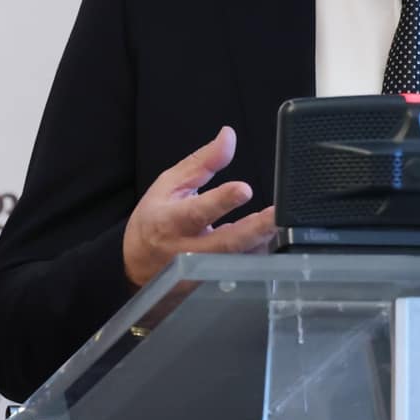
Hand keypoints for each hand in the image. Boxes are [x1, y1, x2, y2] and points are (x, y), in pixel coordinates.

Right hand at [122, 126, 278, 285]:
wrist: (137, 266)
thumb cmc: (154, 219)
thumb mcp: (170, 184)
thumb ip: (202, 162)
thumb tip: (228, 135)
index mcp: (171, 220)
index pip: (197, 211)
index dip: (221, 201)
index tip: (244, 190)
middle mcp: (186, 250)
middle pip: (225, 243)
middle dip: (255, 229)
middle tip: (278, 215)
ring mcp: (201, 272)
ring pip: (237, 261)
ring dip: (262, 243)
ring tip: (281, 225)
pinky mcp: (212, 284)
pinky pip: (241, 271)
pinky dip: (258, 256)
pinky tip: (272, 241)